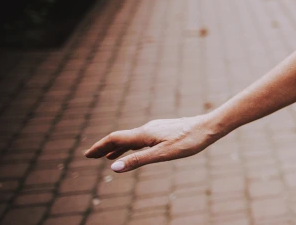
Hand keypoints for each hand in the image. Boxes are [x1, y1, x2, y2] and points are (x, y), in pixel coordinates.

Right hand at [84, 115, 220, 172]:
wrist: (209, 127)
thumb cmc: (188, 141)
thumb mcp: (163, 154)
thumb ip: (138, 161)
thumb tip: (113, 168)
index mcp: (144, 134)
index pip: (115, 139)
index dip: (100, 147)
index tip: (87, 155)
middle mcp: (147, 128)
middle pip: (121, 138)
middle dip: (105, 147)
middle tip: (90, 156)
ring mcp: (156, 128)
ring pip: (131, 138)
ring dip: (118, 147)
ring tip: (108, 157)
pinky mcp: (164, 130)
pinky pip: (142, 138)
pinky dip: (131, 145)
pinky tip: (135, 150)